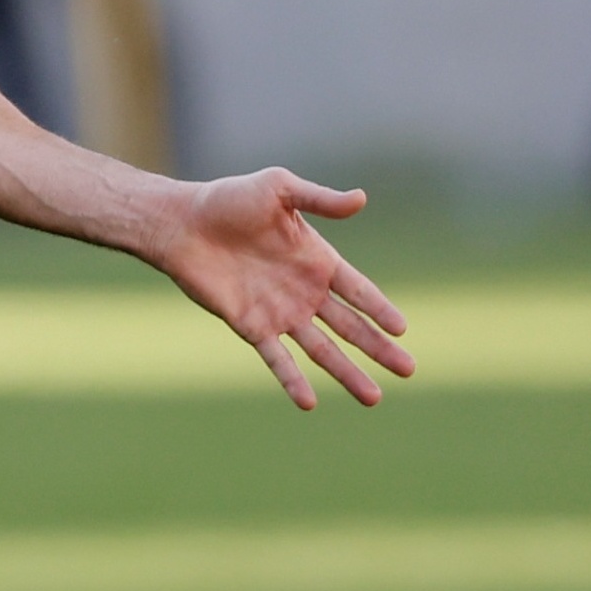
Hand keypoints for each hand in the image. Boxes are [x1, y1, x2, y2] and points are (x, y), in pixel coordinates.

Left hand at [145, 169, 411, 411]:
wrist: (181, 223)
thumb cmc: (229, 199)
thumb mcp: (279, 188)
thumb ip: (319, 199)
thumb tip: (362, 198)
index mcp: (316, 260)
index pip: (359, 291)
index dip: (380, 309)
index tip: (403, 329)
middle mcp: (304, 291)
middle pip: (350, 327)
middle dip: (378, 348)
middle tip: (409, 370)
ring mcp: (279, 312)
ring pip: (322, 350)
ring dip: (347, 373)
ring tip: (374, 397)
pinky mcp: (251, 326)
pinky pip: (277, 358)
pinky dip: (292, 380)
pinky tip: (309, 402)